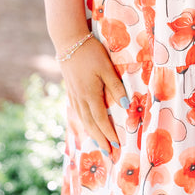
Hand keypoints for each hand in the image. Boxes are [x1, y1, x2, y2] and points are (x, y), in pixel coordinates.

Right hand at [58, 35, 128, 154]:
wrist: (68, 40)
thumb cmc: (91, 52)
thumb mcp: (106, 68)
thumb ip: (116, 87)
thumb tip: (126, 106)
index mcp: (90, 94)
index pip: (101, 120)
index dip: (109, 133)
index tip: (117, 145)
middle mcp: (80, 98)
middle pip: (90, 124)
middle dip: (100, 140)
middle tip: (109, 154)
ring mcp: (73, 94)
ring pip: (82, 119)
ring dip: (92, 133)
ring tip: (99, 144)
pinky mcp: (70, 89)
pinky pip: (77, 111)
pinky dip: (83, 121)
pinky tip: (86, 124)